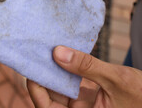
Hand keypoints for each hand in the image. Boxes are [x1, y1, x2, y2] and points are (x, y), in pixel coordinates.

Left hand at [27, 46, 141, 106]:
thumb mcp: (117, 80)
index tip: (32, 67)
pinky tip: (65, 54)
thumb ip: (87, 67)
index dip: (36, 90)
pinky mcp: (89, 98)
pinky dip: (68, 70)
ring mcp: (85, 107)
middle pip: (51, 97)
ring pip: (60, 89)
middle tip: (39, 52)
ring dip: (56, 71)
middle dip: (45, 75)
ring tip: (49, 50)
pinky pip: (72, 84)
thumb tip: (57, 53)